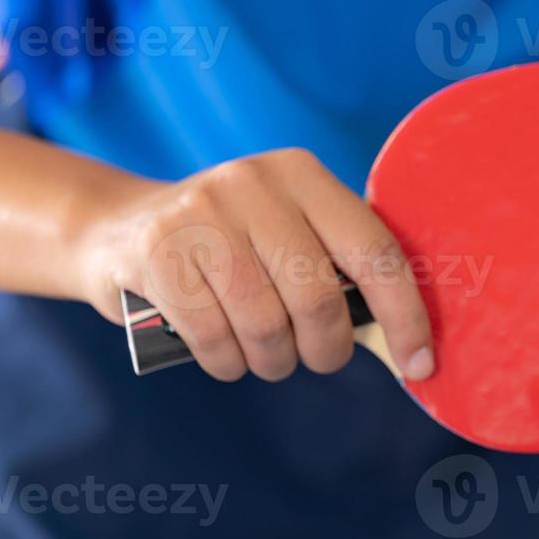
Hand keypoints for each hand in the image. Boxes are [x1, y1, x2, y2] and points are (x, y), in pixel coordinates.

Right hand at [75, 148, 433, 382]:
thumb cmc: (229, 246)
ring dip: (273, 362)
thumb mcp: (285, 231)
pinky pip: (216, 341)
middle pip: (318, 300)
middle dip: (325, 349)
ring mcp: (200, 213)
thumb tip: (407, 339)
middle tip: (314, 357)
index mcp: (302, 174)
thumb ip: (337, 264)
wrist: (118, 229)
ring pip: (267, 327)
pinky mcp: (156, 253)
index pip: (374, 250)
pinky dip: (228, 364)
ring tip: (264, 354)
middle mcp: (253, 182)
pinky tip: (224, 353)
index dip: (405, 315)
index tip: (420, 364)